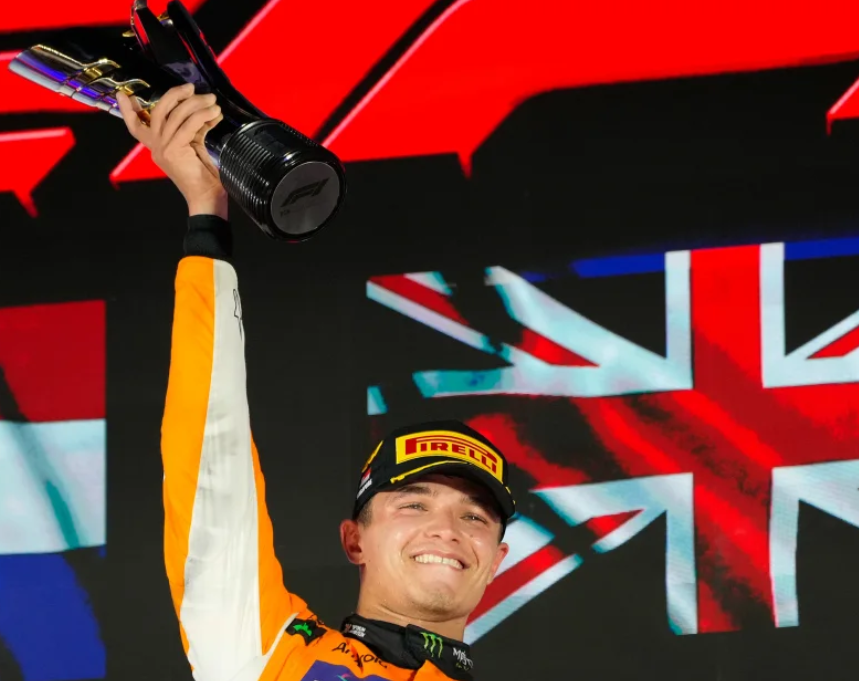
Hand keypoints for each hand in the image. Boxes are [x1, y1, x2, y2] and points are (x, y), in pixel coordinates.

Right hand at [116, 83, 227, 217]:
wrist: (207, 200)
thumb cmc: (205, 178)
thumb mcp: (194, 147)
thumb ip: (192, 129)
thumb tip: (202, 110)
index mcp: (157, 148)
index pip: (136, 127)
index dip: (128, 111)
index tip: (121, 95)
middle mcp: (156, 148)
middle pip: (159, 111)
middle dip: (175, 95)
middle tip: (191, 88)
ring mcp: (163, 149)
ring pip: (176, 114)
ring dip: (197, 103)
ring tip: (212, 101)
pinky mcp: (174, 150)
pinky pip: (189, 124)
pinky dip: (203, 115)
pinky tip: (215, 112)